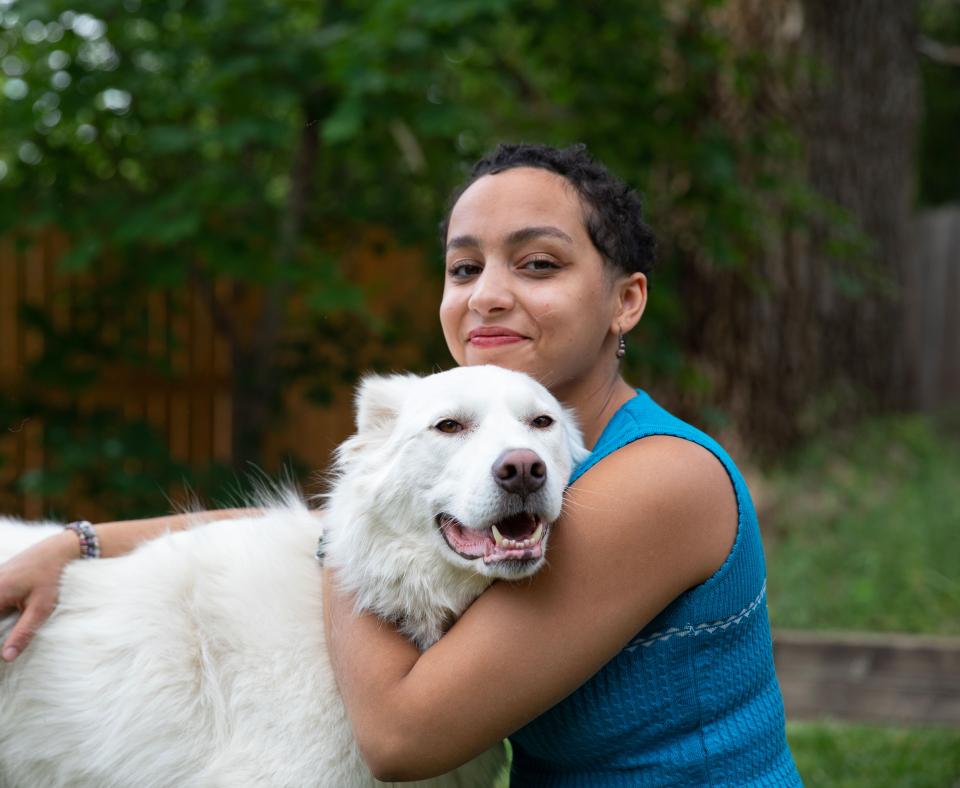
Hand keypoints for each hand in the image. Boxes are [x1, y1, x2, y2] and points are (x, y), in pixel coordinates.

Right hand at [0, 530, 79, 661]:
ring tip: (17, 622)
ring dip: (4, 620)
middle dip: (2, 628)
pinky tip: (13, 616)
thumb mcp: (42, 607)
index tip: (4, 650)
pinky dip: (4, 610)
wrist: (61, 549)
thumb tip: (6, 657)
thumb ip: (23, 633)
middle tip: (17, 630)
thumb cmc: (53, 577)